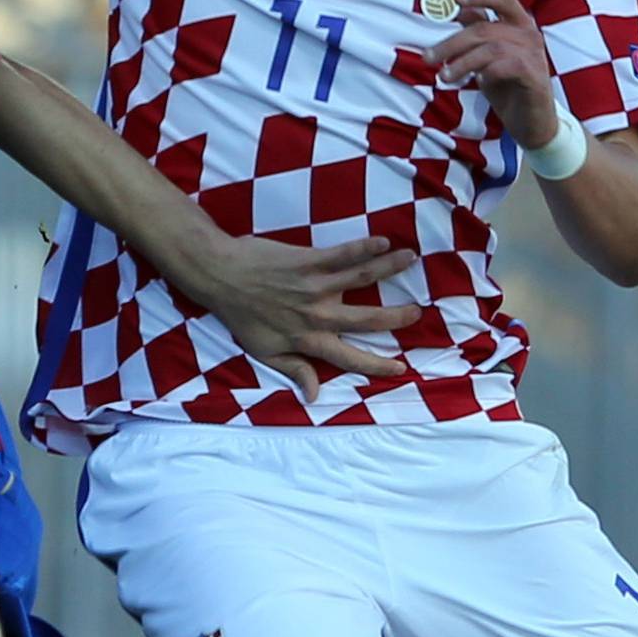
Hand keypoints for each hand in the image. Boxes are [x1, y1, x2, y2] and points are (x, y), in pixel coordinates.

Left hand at [202, 235, 420, 404]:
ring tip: (411, 259)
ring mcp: (315, 286)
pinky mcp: (309, 261)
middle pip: (366, 319)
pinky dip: (365, 247)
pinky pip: (343, 254)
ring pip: (361, 279)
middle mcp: (317, 316)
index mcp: (308, 341)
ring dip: (389, 269)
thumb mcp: (264, 351)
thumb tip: (314, 394)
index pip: (350, 358)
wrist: (220, 276)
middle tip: (418, 313)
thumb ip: (294, 370)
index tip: (401, 368)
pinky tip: (384, 241)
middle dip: (396, 317)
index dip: (377, 366)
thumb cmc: (240, 315)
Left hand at [429, 0, 560, 148]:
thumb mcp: (489, 57)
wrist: (533, 122)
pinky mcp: (535, 76)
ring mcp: (534, 55)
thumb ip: (479, 31)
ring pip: (491, 48)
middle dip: (452, 43)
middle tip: (429, 57)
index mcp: (520, 25)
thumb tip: (459, 10)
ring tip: (444, 77)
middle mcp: (529, 35)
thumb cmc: (510, 86)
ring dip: (462, 62)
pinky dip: (486, 72)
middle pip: (485, 29)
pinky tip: (475, 81)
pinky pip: (506, 66)